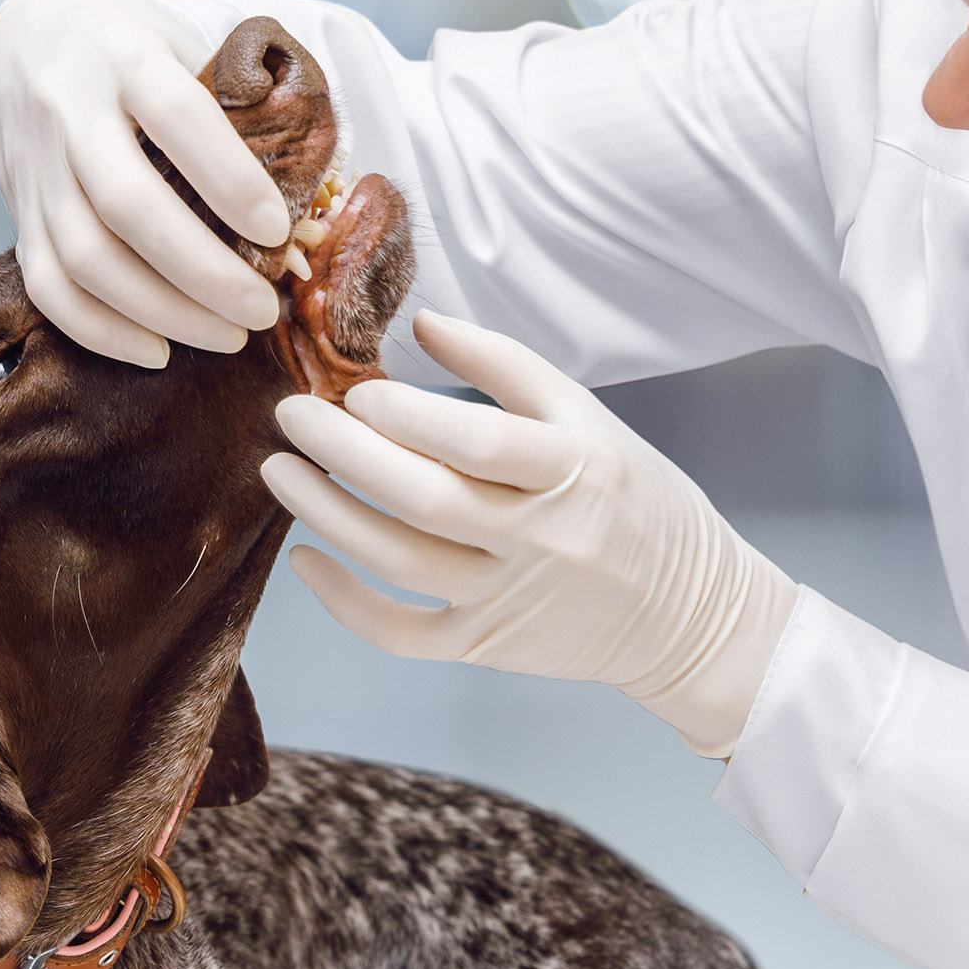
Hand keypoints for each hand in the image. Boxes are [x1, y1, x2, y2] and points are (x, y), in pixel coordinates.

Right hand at [0, 0, 289, 367]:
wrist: (19, 35)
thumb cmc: (122, 44)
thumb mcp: (177, 40)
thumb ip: (226, 101)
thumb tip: (298, 193)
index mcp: (123, 56)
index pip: (175, 115)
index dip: (229, 177)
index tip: (278, 229)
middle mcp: (68, 111)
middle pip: (127, 205)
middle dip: (202, 272)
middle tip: (262, 309)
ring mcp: (35, 166)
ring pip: (85, 257)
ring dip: (160, 311)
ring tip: (226, 335)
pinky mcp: (18, 211)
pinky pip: (47, 286)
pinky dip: (101, 330)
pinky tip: (156, 349)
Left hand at [260, 311, 797, 757]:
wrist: (688, 615)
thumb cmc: (635, 501)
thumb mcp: (590, 419)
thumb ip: (507, 368)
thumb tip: (420, 322)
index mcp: (577, 470)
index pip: (480, 442)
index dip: (409, 416)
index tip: (357, 391)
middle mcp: (543, 540)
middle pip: (425, 499)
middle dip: (344, 455)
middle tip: (292, 416)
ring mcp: (511, 599)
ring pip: (401, 561)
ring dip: (328, 515)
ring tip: (280, 472)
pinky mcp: (487, 646)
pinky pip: (401, 633)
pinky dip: (345, 603)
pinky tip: (304, 559)